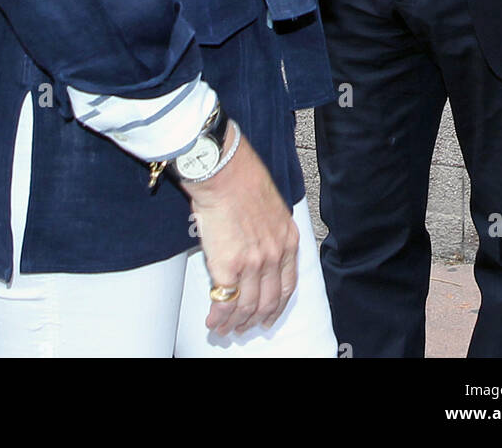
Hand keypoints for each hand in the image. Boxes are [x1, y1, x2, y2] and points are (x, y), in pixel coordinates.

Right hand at [181, 129, 298, 336]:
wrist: (223, 171)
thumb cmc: (241, 178)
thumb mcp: (271, 206)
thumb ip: (269, 230)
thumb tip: (255, 243)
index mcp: (287, 240)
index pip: (288, 285)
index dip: (278, 306)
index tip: (270, 315)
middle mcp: (274, 255)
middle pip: (269, 301)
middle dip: (257, 320)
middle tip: (246, 328)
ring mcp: (253, 264)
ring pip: (248, 307)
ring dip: (236, 323)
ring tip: (226, 330)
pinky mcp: (229, 267)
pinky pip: (225, 302)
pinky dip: (219, 317)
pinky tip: (213, 321)